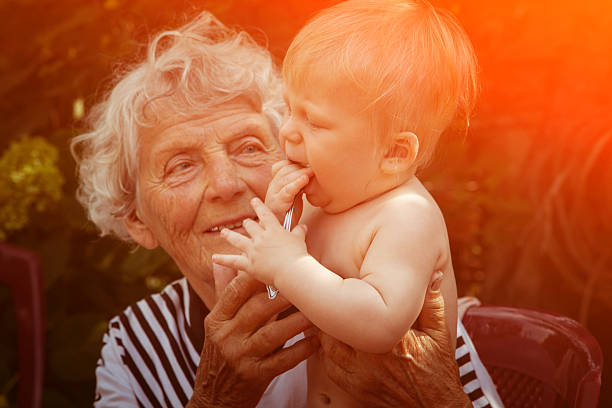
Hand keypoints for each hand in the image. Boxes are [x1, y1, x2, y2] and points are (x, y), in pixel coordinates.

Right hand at [187, 266, 318, 407]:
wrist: (214, 398)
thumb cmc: (220, 354)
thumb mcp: (216, 325)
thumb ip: (223, 294)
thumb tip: (223, 263)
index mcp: (217, 320)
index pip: (236, 291)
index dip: (258, 276)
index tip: (279, 264)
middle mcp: (227, 337)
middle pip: (258, 308)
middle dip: (283, 294)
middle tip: (305, 282)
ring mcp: (241, 357)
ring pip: (273, 333)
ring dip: (297, 321)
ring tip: (315, 310)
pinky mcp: (256, 376)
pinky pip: (283, 360)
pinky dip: (301, 350)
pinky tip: (315, 341)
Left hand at [213, 197, 309, 284]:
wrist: (292, 270)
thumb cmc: (298, 255)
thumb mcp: (300, 239)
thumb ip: (299, 231)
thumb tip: (303, 226)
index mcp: (273, 230)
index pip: (264, 213)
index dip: (258, 206)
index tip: (254, 201)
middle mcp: (260, 237)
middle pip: (249, 226)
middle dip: (247, 224)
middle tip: (245, 223)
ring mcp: (253, 250)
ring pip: (237, 240)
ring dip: (229, 235)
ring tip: (223, 232)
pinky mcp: (249, 264)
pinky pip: (233, 261)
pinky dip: (223, 260)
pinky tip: (214, 258)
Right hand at [265, 160, 312, 220]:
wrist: (280, 230)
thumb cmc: (288, 213)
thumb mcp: (294, 195)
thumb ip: (298, 184)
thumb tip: (312, 172)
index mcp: (275, 183)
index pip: (282, 166)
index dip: (294, 163)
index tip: (307, 162)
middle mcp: (273, 187)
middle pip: (284, 170)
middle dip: (299, 166)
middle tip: (313, 165)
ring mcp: (273, 195)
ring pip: (285, 179)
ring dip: (300, 173)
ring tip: (311, 171)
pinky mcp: (278, 204)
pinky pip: (286, 191)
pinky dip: (296, 184)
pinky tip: (305, 180)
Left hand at [318, 272, 470, 406]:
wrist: (435, 406)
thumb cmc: (438, 368)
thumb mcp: (439, 333)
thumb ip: (432, 303)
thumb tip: (435, 274)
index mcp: (392, 340)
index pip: (360, 311)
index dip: (348, 294)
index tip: (347, 283)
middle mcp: (372, 358)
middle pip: (336, 328)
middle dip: (333, 312)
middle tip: (334, 298)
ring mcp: (361, 376)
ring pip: (328, 347)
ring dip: (327, 332)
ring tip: (332, 316)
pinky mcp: (355, 389)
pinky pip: (330, 367)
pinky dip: (328, 353)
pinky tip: (335, 341)